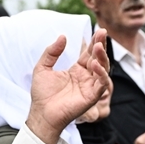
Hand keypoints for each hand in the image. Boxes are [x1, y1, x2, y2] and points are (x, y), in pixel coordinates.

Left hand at [25, 29, 110, 143]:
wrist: (41, 113)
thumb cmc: (41, 93)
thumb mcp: (42, 68)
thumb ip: (52, 52)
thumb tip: (62, 36)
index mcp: (76, 70)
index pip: (89, 53)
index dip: (94, 42)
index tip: (99, 30)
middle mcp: (86, 77)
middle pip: (98, 58)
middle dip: (101, 45)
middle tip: (102, 33)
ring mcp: (90, 87)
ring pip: (103, 69)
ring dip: (102, 57)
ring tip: (98, 47)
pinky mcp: (92, 97)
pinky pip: (101, 83)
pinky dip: (101, 73)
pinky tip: (95, 65)